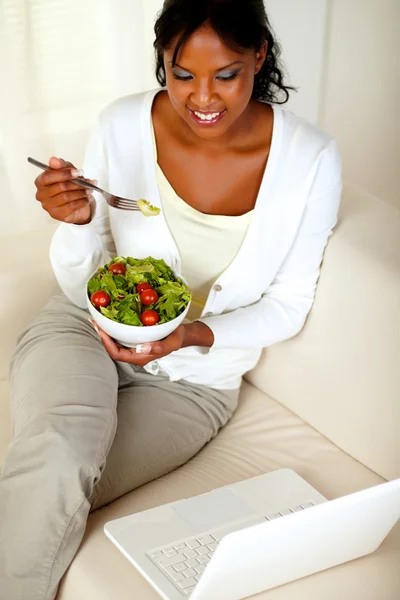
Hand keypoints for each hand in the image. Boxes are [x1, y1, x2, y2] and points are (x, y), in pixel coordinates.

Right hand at [34, 156, 95, 224]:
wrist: (75, 203)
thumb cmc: (68, 185)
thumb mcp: (67, 172)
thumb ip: (61, 165)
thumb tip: (53, 160)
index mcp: (40, 181)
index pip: (48, 176)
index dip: (64, 174)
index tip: (78, 172)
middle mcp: (41, 194)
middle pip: (60, 187)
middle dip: (77, 183)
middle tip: (88, 182)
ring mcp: (48, 206)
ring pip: (66, 197)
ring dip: (81, 193)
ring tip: (90, 190)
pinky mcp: (57, 215)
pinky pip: (71, 207)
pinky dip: (82, 202)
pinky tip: (88, 198)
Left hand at [91, 320, 213, 366]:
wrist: (183, 334)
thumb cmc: (177, 338)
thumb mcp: (172, 343)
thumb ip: (158, 347)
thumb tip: (141, 348)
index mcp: (141, 357)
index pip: (118, 354)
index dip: (107, 344)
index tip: (101, 331)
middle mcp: (135, 353)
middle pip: (113, 348)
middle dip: (102, 336)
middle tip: (94, 321)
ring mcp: (135, 346)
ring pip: (116, 341)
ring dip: (106, 331)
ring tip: (98, 319)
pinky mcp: (136, 339)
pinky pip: (121, 335)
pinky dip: (113, 327)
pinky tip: (110, 318)